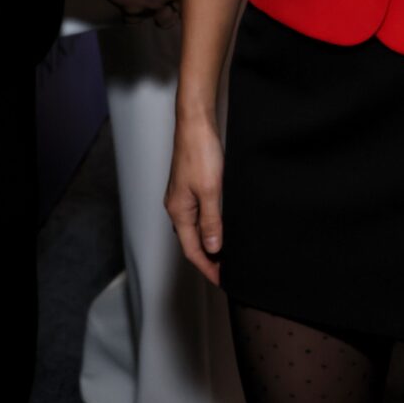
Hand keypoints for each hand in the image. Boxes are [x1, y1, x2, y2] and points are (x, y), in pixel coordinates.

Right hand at [166, 117, 224, 283]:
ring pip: (195, 228)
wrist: (196, 123)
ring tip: (225, 252)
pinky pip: (198, 213)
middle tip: (227, 270)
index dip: (207, 267)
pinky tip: (220, 224)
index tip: (222, 279)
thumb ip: (211, 221)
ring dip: (209, 242)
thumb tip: (212, 247)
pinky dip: (209, 225)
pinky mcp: (190, 185)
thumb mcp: (210, 190)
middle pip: (191, 241)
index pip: (192, 250)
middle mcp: (177, 206)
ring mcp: (182, 196)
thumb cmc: (199, 152)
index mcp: (179, 211)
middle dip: (208, 258)